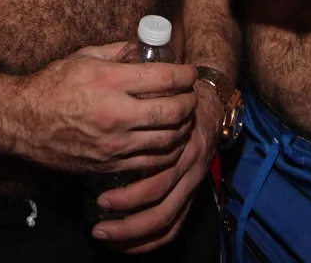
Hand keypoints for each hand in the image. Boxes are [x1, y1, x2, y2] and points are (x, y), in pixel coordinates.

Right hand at [9, 42, 196, 174]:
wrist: (23, 123)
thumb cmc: (53, 85)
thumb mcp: (84, 57)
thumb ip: (117, 52)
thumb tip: (142, 49)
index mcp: (111, 82)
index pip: (164, 78)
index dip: (185, 74)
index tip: (189, 72)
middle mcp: (116, 113)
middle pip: (172, 112)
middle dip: (189, 102)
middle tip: (190, 95)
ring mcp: (114, 144)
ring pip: (166, 141)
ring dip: (182, 128)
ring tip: (182, 118)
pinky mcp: (109, 165)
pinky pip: (149, 163)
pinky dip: (165, 152)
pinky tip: (167, 141)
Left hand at [90, 78, 222, 252]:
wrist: (212, 100)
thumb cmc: (177, 88)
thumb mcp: (157, 74)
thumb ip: (130, 66)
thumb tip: (105, 67)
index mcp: (178, 123)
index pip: (157, 150)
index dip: (129, 167)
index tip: (98, 179)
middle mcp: (187, 153)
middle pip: (159, 188)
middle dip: (126, 203)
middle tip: (98, 208)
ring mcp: (191, 175)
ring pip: (166, 213)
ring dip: (133, 228)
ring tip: (103, 231)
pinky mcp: (191, 190)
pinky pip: (173, 224)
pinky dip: (149, 240)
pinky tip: (124, 245)